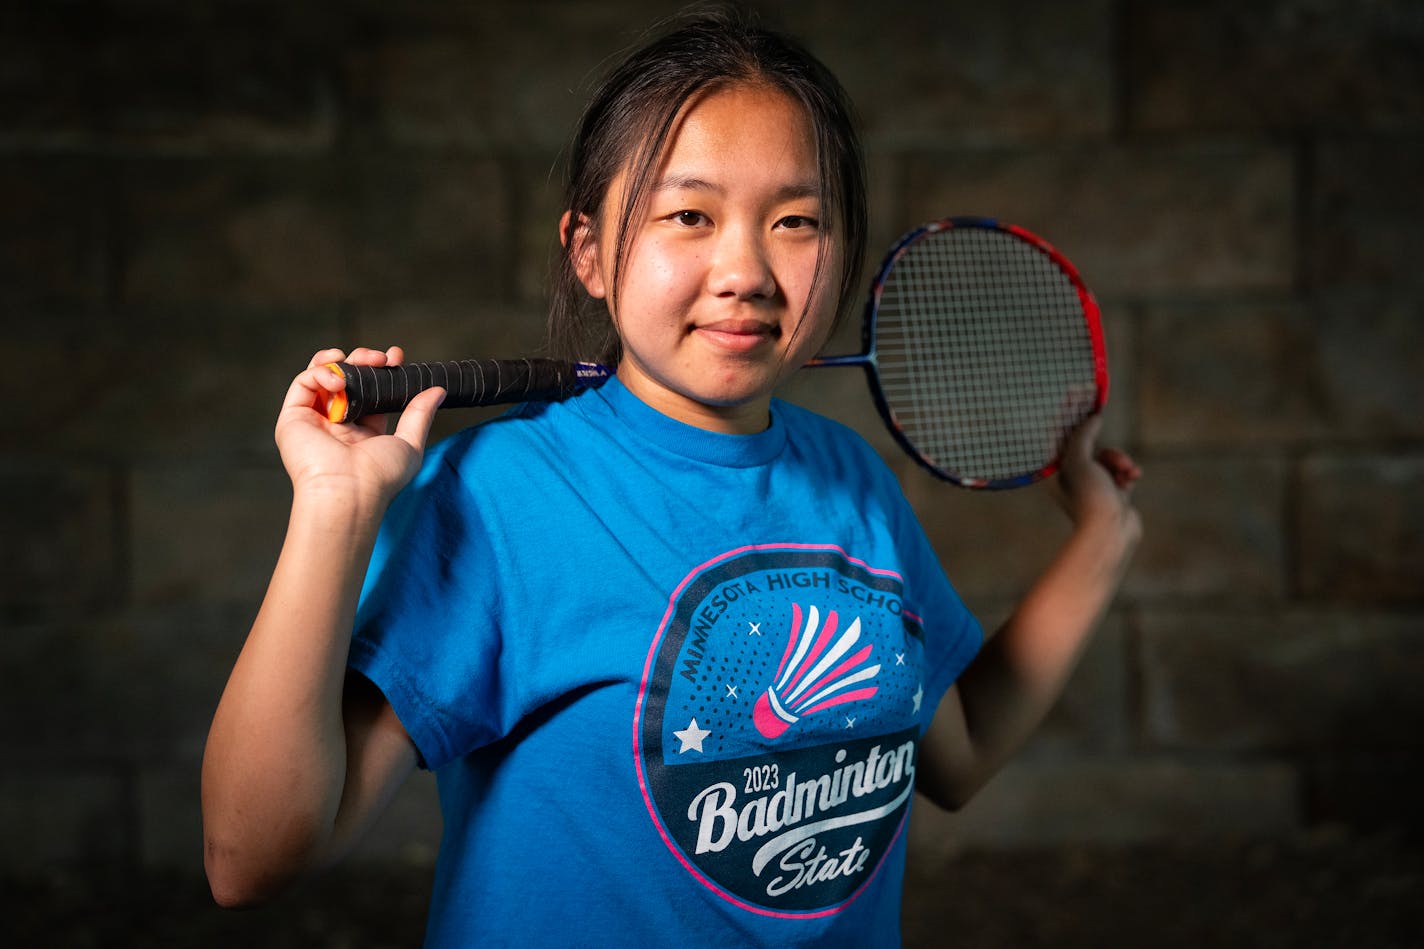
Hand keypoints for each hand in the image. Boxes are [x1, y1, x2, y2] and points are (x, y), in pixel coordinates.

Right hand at [274, 346, 445, 509]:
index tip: (395, 356)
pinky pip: (303, 383)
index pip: (370, 392)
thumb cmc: (380, 476)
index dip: (381, 370)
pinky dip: (320, 371)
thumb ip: (420, 414)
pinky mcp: (294, 419)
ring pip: (322, 377)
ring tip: (361, 362)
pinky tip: (339, 378)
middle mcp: (337, 425)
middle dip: (363, 361)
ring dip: (342, 362)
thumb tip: (438, 390)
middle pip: (346, 380)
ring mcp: (314, 421)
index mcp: (363, 432)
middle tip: (380, 358)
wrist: (349, 491)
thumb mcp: (409, 443)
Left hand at [1055, 414, 1141, 543]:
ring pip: (1110, 461)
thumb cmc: (1088, 496)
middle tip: (1116, 460)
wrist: (1110, 530)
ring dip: (1121, 463)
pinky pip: (1122, 473)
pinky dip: (1129, 473)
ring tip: (1127, 473)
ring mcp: (1094, 488)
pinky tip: (1133, 478)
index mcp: (1057, 473)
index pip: (1064, 442)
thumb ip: (1084, 435)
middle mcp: (1073, 479)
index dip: (1074, 425)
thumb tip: (1093, 417)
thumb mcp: (1079, 460)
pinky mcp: (1113, 495)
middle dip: (1108, 453)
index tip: (1087, 408)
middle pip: (1092, 450)